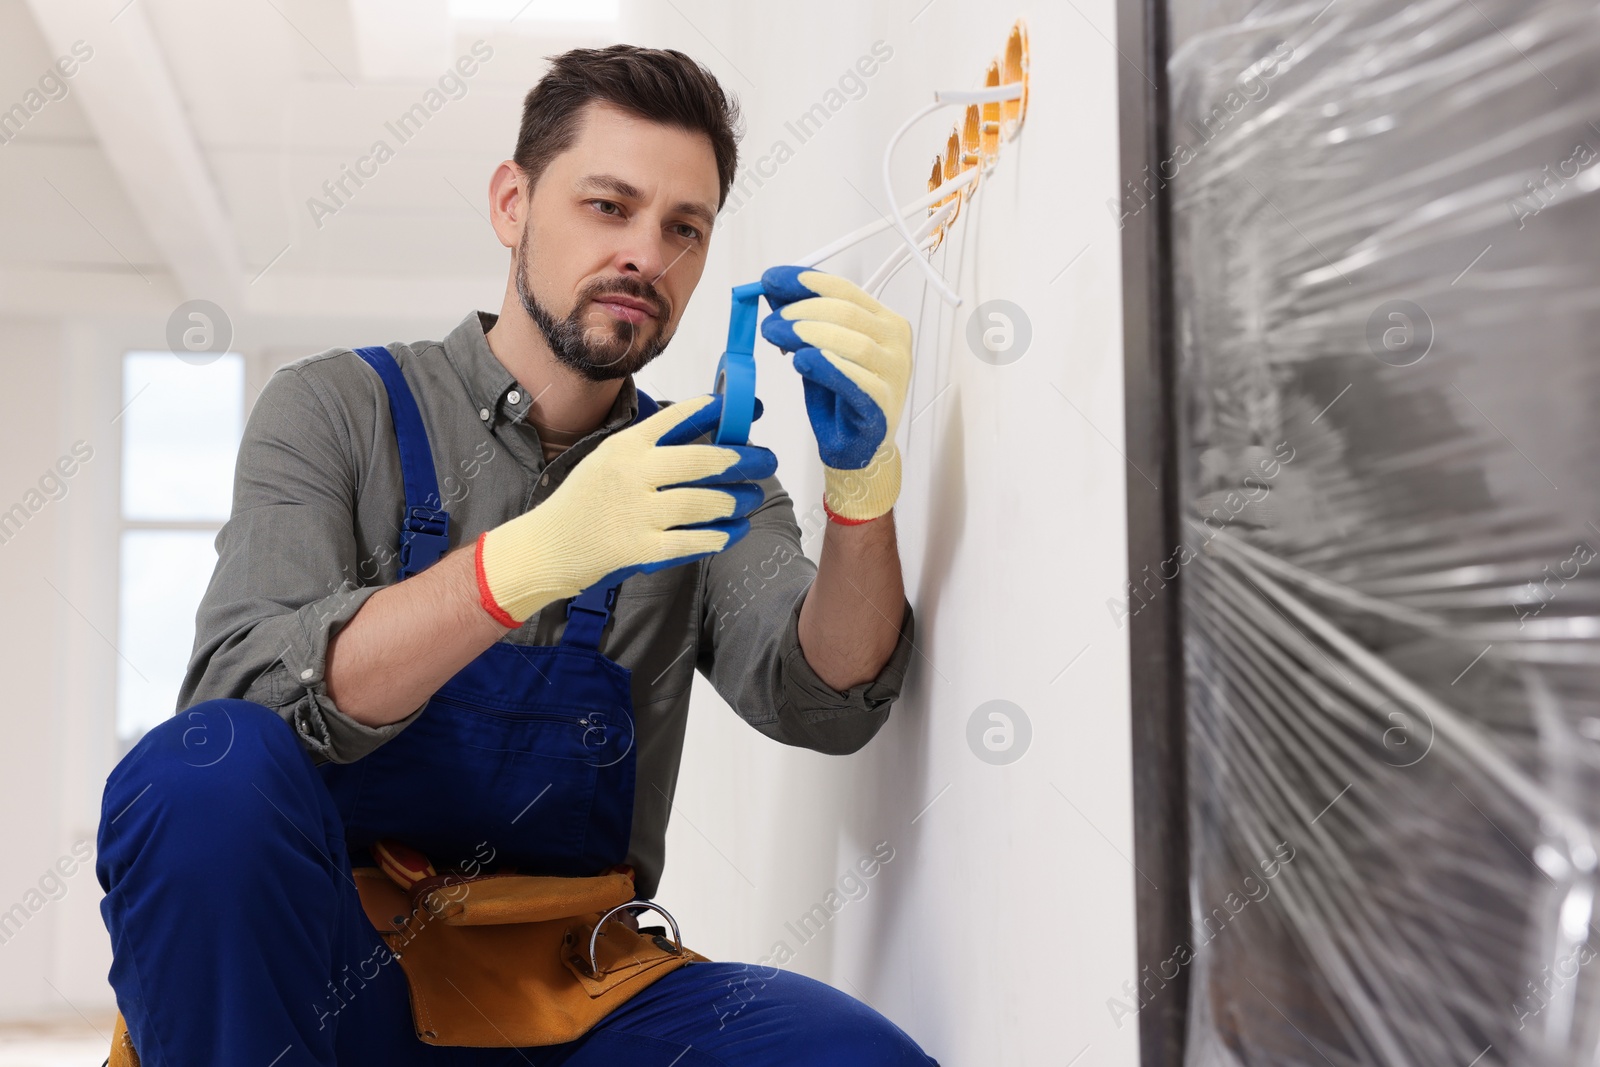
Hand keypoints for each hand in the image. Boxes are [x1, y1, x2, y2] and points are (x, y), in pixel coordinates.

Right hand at [475, 392, 774, 626]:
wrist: (547, 545)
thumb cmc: (585, 501)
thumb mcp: (609, 459)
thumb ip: (651, 446)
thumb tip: (706, 429)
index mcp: (625, 446)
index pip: (676, 418)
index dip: (715, 410)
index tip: (743, 408)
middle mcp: (631, 474)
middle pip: (699, 461)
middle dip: (741, 460)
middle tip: (766, 460)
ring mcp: (634, 513)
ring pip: (700, 503)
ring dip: (734, 501)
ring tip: (752, 498)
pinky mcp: (637, 550)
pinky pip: (689, 542)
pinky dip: (717, 537)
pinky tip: (734, 531)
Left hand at [758, 266, 912, 522]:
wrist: (857, 448)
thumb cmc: (839, 397)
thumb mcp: (816, 349)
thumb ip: (801, 319)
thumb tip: (771, 288)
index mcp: (883, 320)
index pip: (843, 289)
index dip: (805, 282)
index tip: (770, 280)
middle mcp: (895, 341)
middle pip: (846, 312)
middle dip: (801, 310)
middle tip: (770, 321)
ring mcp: (894, 372)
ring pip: (852, 341)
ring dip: (809, 334)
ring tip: (776, 336)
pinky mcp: (883, 402)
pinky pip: (855, 379)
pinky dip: (827, 366)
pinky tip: (802, 361)